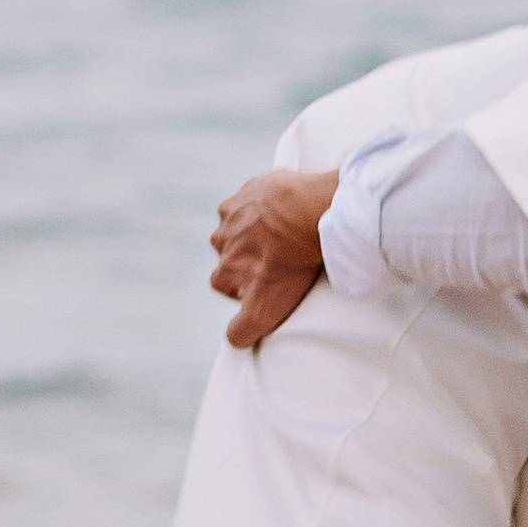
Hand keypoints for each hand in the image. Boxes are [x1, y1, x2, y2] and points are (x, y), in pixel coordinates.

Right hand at [211, 168, 337, 348]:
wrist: (307, 213)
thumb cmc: (289, 262)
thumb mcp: (265, 310)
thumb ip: (242, 330)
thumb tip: (233, 340)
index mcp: (221, 270)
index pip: (227, 286)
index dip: (250, 287)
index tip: (273, 284)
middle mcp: (219, 239)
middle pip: (235, 253)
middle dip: (254, 256)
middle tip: (285, 258)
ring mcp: (234, 210)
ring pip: (244, 225)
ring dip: (261, 229)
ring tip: (290, 234)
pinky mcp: (253, 186)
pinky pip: (257, 198)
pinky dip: (271, 204)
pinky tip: (291, 212)